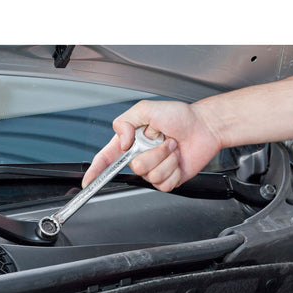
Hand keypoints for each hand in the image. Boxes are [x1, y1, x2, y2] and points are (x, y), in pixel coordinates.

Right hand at [82, 100, 221, 191]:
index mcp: (130, 142)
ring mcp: (154, 169)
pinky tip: (177, 160)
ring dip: (166, 158)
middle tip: (163, 139)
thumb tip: (121, 142)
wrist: (204, 127)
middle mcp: (140, 157)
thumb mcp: (146, 109)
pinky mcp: (167, 179)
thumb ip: (125, 122)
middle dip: (153, 152)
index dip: (95, 171)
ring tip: (172, 147)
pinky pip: (164, 184)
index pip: (107, 159)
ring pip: (150, 175)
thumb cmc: (179, 116)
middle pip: (134, 167)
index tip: (88, 180)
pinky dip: (174, 170)